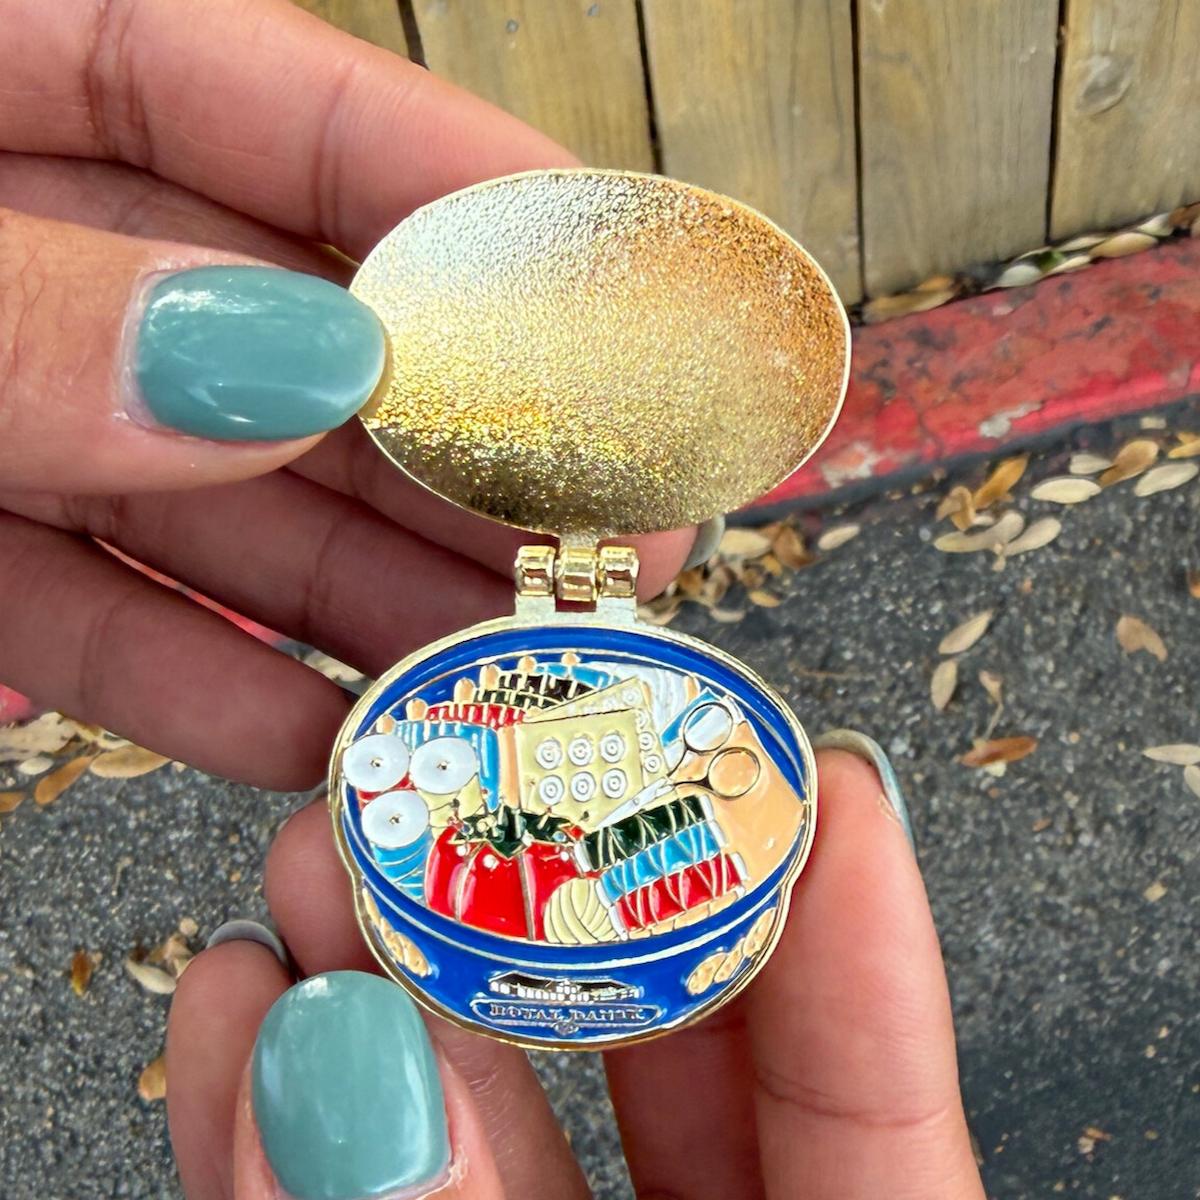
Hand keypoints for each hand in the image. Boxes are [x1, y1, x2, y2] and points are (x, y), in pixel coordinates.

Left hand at [0, 0, 693, 787]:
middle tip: (594, 525)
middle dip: (447, 442)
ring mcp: (0, 408)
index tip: (599, 279)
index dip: (448, 186)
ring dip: (360, 593)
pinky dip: (194, 680)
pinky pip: (93, 610)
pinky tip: (305, 733)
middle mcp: (25, 250)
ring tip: (493, 661)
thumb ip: (32, 310)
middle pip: (287, 333)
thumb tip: (291, 362)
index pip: (265, 97)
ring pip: (217, 496)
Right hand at [167, 748, 985, 1199]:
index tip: (822, 778)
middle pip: (657, 1077)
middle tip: (486, 775)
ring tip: (307, 866)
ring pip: (476, 1129)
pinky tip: (239, 1020)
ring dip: (374, 994)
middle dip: (554, 918)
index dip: (853, 941)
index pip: (874, 1114)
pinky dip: (287, 1129)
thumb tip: (371, 1098)